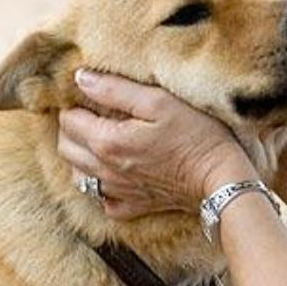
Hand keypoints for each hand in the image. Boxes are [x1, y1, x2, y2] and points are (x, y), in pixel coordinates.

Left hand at [57, 70, 255, 220]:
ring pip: (77, 175)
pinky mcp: (131, 207)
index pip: (68, 120)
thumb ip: (115, 89)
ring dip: (82, 156)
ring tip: (102, 141)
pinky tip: (117, 172)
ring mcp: (116, 192)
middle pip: (66, 148)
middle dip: (72, 129)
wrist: (220, 178)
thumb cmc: (195, 134)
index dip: (76, 104)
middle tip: (93, 115)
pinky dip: (101, 184)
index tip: (93, 97)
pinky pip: (101, 199)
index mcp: (107, 142)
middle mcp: (104, 170)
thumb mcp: (158, 101)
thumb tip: (81, 79)